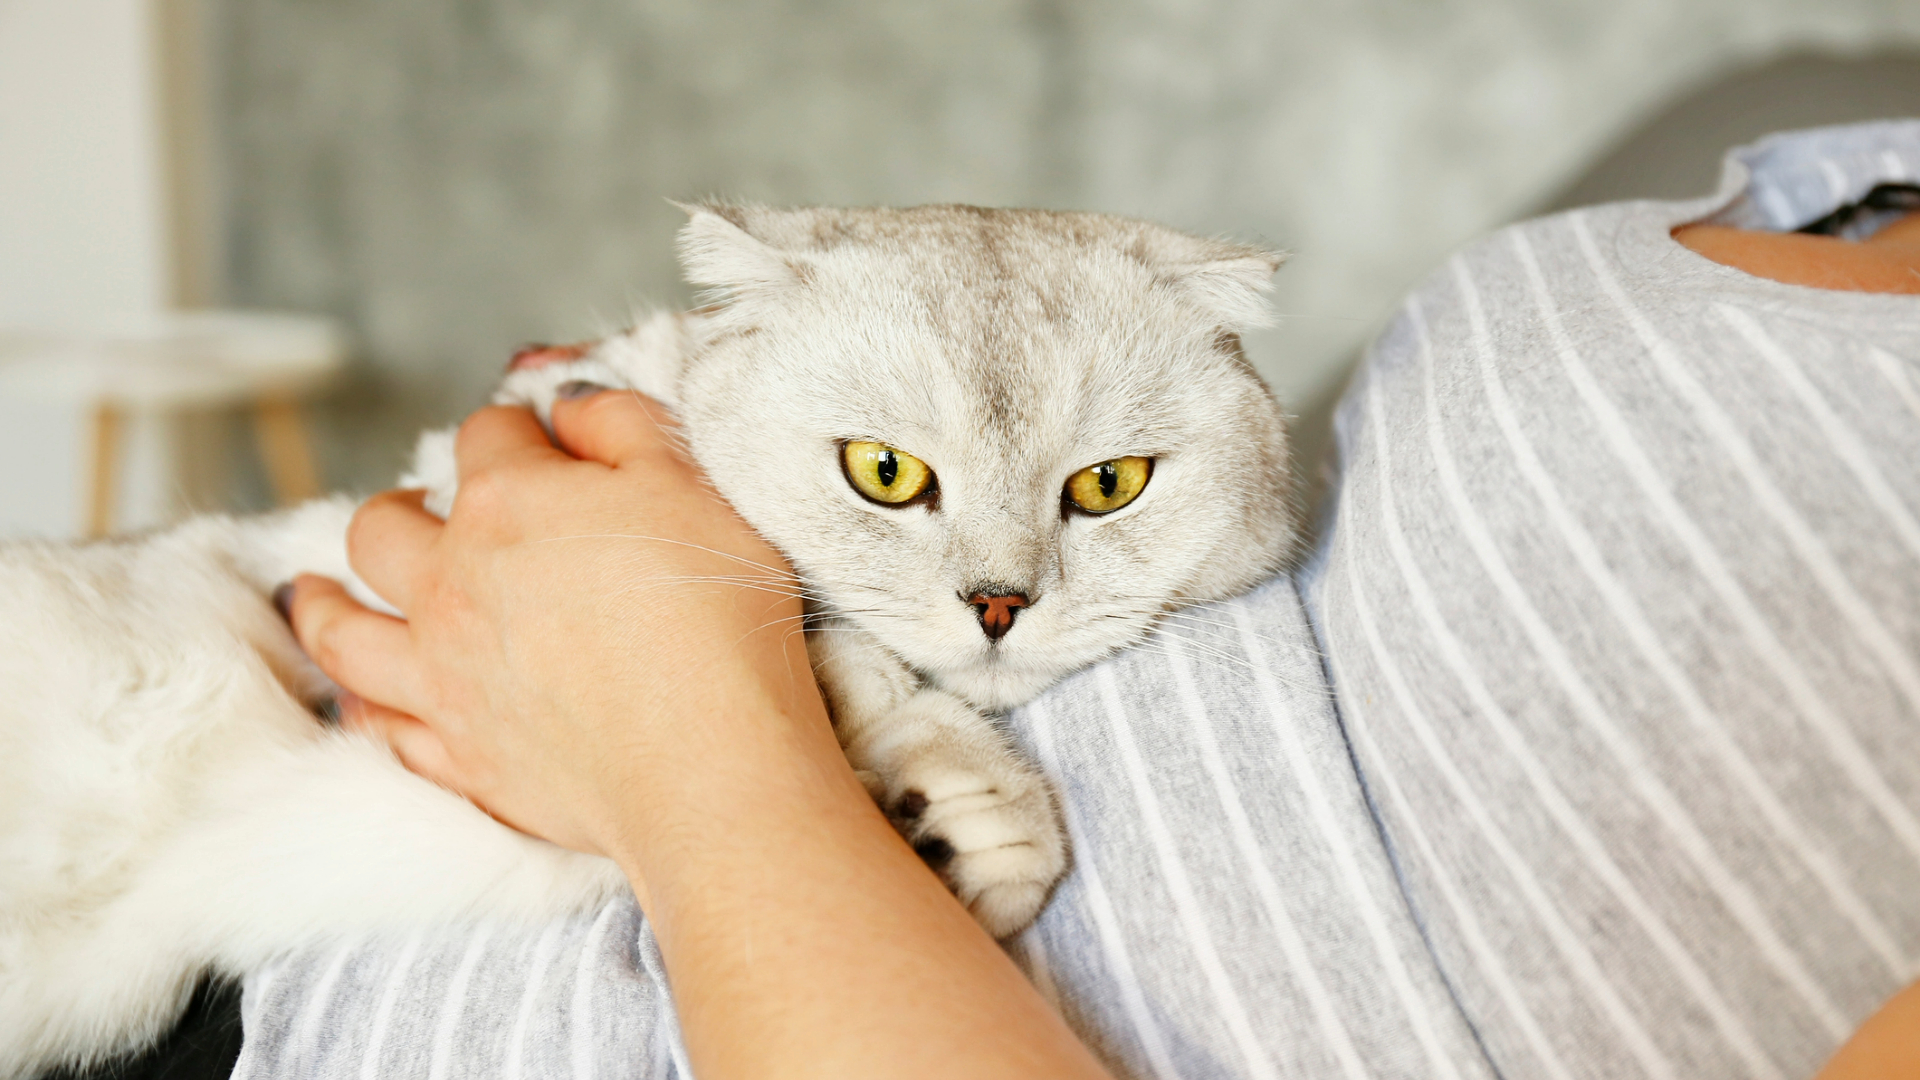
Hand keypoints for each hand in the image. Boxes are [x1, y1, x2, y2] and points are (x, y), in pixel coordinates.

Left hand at [282, 389, 831, 871]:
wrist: (705, 761)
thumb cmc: (714, 619)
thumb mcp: (692, 484)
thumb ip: (623, 424)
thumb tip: (570, 407)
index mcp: (509, 503)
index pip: (487, 435)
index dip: (515, 430)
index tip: (539, 441)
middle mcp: (451, 583)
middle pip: (382, 528)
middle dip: (398, 508)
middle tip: (420, 511)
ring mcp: (442, 675)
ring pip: (342, 631)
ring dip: (324, 605)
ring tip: (315, 595)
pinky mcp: (457, 756)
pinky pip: (380, 728)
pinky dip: (364, 708)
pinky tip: (364, 701)